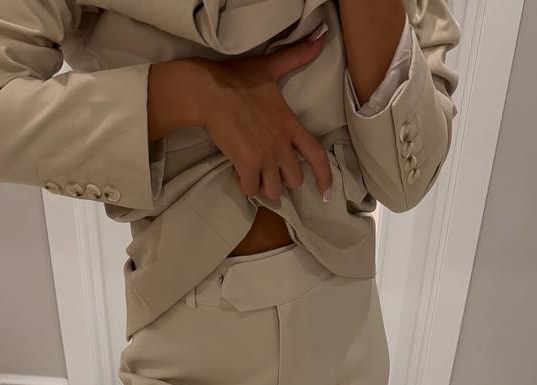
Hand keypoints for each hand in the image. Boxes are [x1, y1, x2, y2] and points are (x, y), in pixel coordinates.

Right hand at [193, 24, 332, 201]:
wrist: (209, 91)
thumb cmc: (238, 79)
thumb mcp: (271, 67)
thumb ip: (296, 56)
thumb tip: (320, 38)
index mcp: (290, 125)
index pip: (316, 156)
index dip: (325, 178)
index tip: (326, 194)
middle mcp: (281, 144)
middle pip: (294, 180)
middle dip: (283, 180)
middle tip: (269, 171)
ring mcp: (264, 156)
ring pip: (273, 190)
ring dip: (264, 186)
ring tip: (253, 174)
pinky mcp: (246, 165)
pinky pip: (250, 189)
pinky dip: (244, 186)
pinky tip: (238, 173)